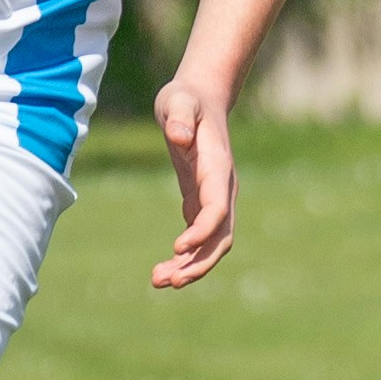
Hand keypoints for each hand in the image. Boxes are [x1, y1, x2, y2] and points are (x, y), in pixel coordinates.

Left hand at [151, 72, 236, 286]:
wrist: (200, 98)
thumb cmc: (186, 99)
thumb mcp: (178, 101)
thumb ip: (179, 117)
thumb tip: (177, 137)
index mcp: (218, 168)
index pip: (217, 209)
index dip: (201, 232)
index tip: (178, 247)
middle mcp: (223, 189)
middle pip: (221, 237)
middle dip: (199, 263)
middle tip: (169, 281)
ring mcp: (215, 198)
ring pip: (212, 244)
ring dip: (190, 267)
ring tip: (158, 281)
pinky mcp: (202, 202)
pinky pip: (200, 238)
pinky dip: (186, 257)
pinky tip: (163, 270)